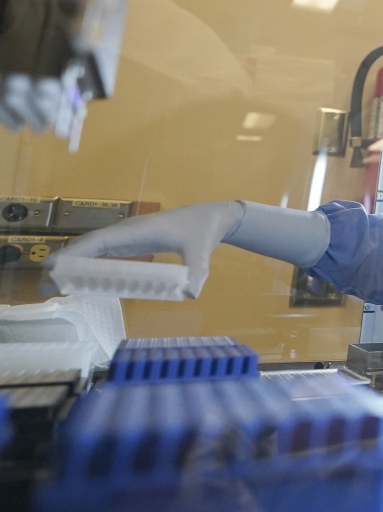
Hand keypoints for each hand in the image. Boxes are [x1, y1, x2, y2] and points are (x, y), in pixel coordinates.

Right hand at [48, 202, 242, 297]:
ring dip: (71, 264)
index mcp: (138, 230)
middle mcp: (127, 231)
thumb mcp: (202, 251)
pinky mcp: (130, 242)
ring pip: (92, 248)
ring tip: (52, 286)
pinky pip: (102, 252)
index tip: (54, 267)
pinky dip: (86, 263)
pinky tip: (76, 279)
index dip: (76, 253)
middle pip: (88, 245)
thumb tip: (192, 294)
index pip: (100, 241)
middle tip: (45, 287)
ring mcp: (126, 236)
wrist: (209, 218)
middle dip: (65, 263)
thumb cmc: (202, 231)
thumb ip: (198, 270)